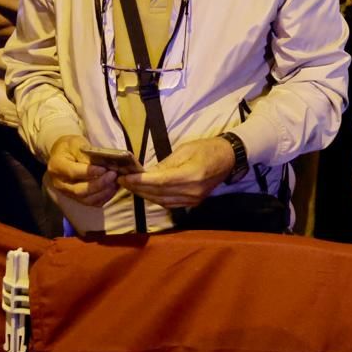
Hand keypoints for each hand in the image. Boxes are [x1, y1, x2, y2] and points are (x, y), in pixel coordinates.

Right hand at [45, 135, 119, 206]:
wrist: (62, 154)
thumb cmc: (70, 146)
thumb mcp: (75, 142)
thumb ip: (85, 152)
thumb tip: (98, 164)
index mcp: (57, 166)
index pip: (73, 172)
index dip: (89, 172)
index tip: (104, 169)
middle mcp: (60, 183)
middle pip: (80, 190)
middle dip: (99, 184)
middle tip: (113, 175)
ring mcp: (68, 193)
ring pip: (86, 199)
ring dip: (103, 193)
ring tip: (115, 182)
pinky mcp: (76, 198)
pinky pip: (91, 203)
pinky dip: (103, 198)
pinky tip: (112, 189)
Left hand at [120, 137, 234, 208]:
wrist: (228, 158)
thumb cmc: (207, 148)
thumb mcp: (185, 149)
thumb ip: (166, 163)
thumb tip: (147, 173)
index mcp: (191, 175)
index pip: (160, 182)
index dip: (141, 181)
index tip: (125, 177)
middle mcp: (192, 191)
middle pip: (159, 193)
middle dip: (138, 188)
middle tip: (122, 181)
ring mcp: (193, 200)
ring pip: (162, 201)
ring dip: (144, 195)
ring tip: (130, 186)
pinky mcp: (193, 203)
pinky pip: (170, 204)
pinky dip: (156, 198)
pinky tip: (146, 192)